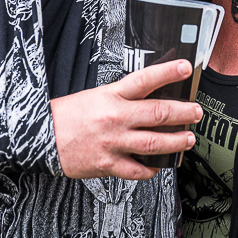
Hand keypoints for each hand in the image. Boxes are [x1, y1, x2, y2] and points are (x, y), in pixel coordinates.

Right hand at [50, 59, 201, 179]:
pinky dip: (153, 168)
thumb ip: (124, 96)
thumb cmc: (70, 115)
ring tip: (188, 139)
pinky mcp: (108, 164)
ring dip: (176, 141)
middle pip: (157, 113)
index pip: (144, 79)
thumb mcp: (97, 95)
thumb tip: (153, 95)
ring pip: (154, 143)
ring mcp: (112, 142)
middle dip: (183, 112)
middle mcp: (115, 117)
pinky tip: (161, 164)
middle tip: (196, 111)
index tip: (185, 67)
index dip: (167, 72)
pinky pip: (138, 169)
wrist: (41, 136)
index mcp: (111, 95)